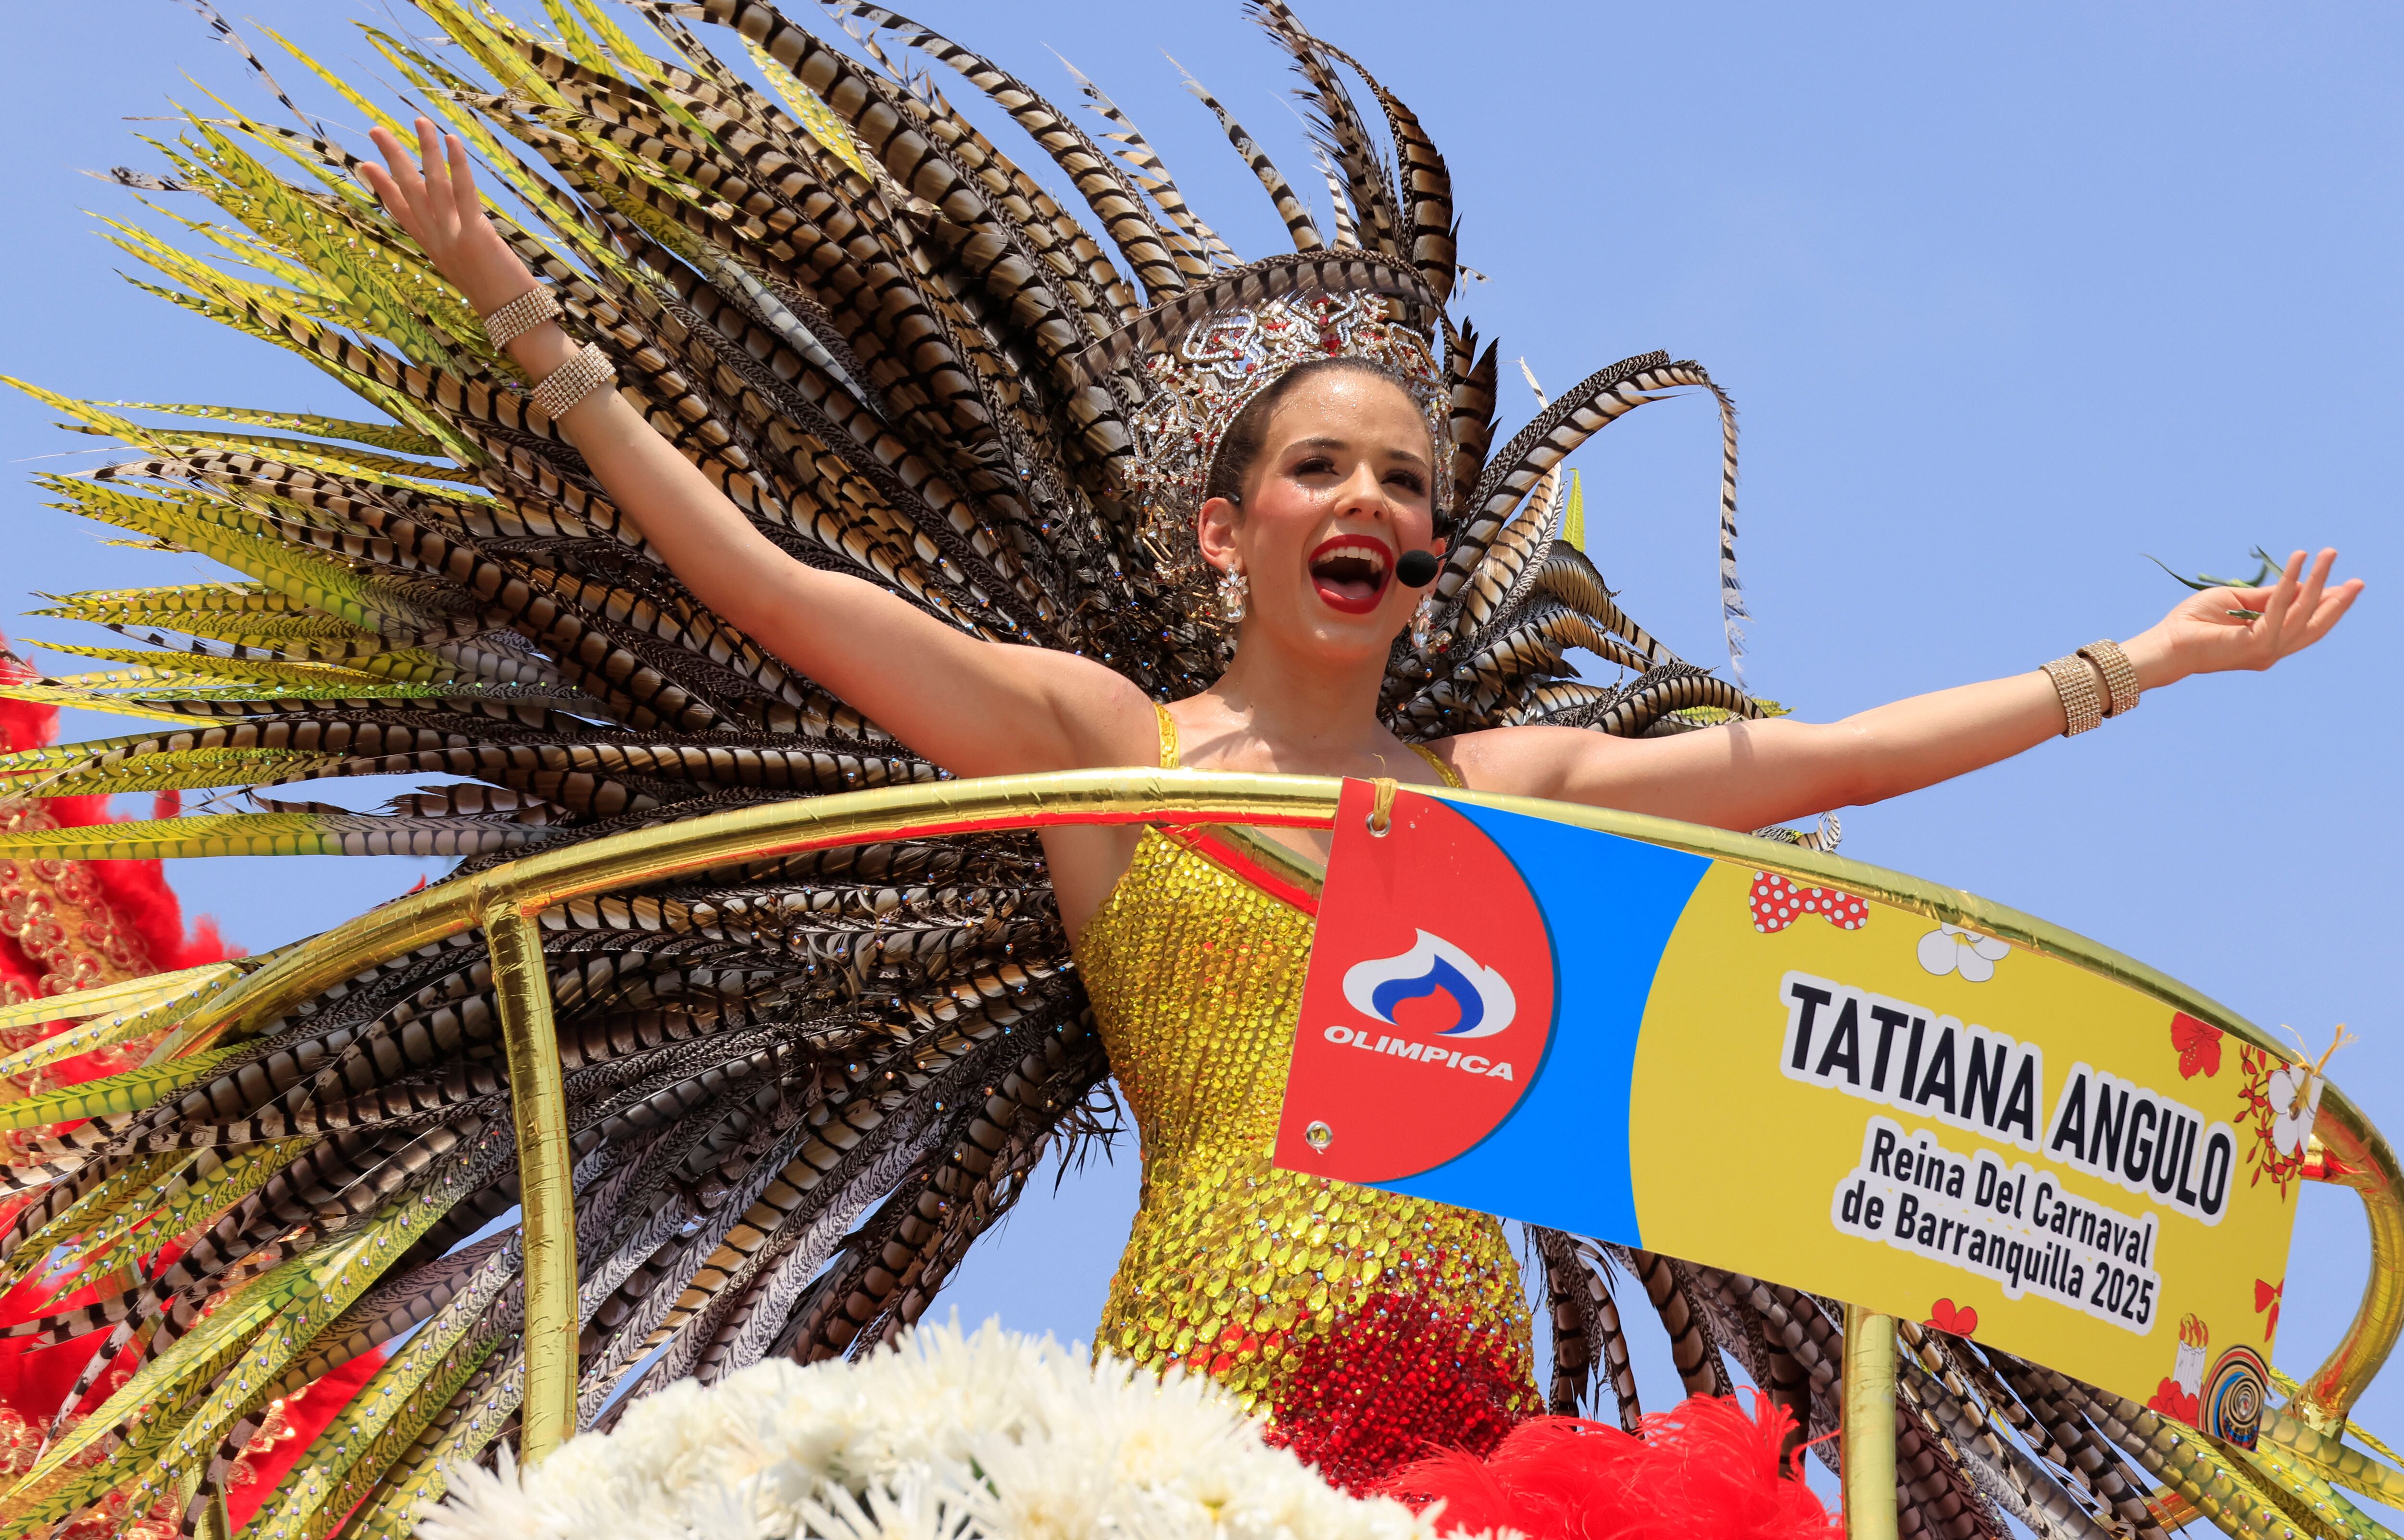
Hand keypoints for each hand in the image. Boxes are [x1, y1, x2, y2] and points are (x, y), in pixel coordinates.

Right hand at [357, 117, 534, 315]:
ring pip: (431, 185)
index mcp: (431, 248)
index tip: (366, 164)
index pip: (400, 212)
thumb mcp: (467, 268)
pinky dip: (457, 165)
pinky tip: (452, 141)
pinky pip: (462, 192)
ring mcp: (452, 237)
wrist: (513, 318)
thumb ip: (458, 243)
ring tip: (420, 121)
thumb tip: (462, 224)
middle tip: (376, 129)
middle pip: (407, 191)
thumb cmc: (498, 296)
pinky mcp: (475, 234)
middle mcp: (436, 241)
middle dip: (391, 158)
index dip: (381, 187)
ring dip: (425, 149)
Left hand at [2124, 547, 2361, 687]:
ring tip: (2329, 554)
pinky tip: (2299, 562)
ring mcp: (2266, 650)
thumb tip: (2298, 582)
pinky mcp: (2254, 645)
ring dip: (2319, 581)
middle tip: (2358, 579)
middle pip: (2315, 623)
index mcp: (2269, 642)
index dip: (2327, 605)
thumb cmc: (2194, 622)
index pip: (2307, 624)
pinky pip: (2278, 608)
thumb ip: (2267, 596)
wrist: (2166, 643)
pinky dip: (2291, 583)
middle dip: (2338, 600)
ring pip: (2303, 613)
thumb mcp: (2237, 602)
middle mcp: (2272, 650)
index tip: (2345, 584)